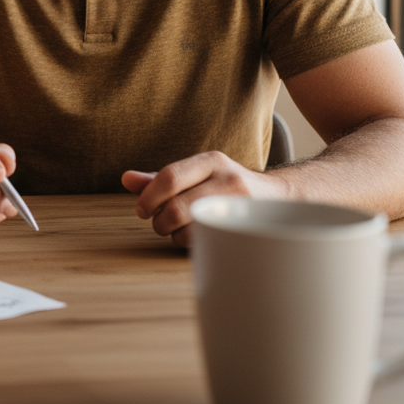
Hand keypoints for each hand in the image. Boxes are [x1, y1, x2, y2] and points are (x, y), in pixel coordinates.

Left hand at [121, 152, 284, 247]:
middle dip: (159, 220)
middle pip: (177, 206)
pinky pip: (208, 241)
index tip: (141, 210)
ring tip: (178, 229)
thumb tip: (125, 179)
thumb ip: (159, 179)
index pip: (169, 177)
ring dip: (175, 234)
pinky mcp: (246, 227)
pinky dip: (192, 243)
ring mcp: (241, 204)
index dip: (149, 197)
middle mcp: (228, 179)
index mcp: (211, 161)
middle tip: (158, 223)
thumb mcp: (195, 175)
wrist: (277, 199)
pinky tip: (196, 236)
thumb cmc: (224, 187)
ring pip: (190, 228)